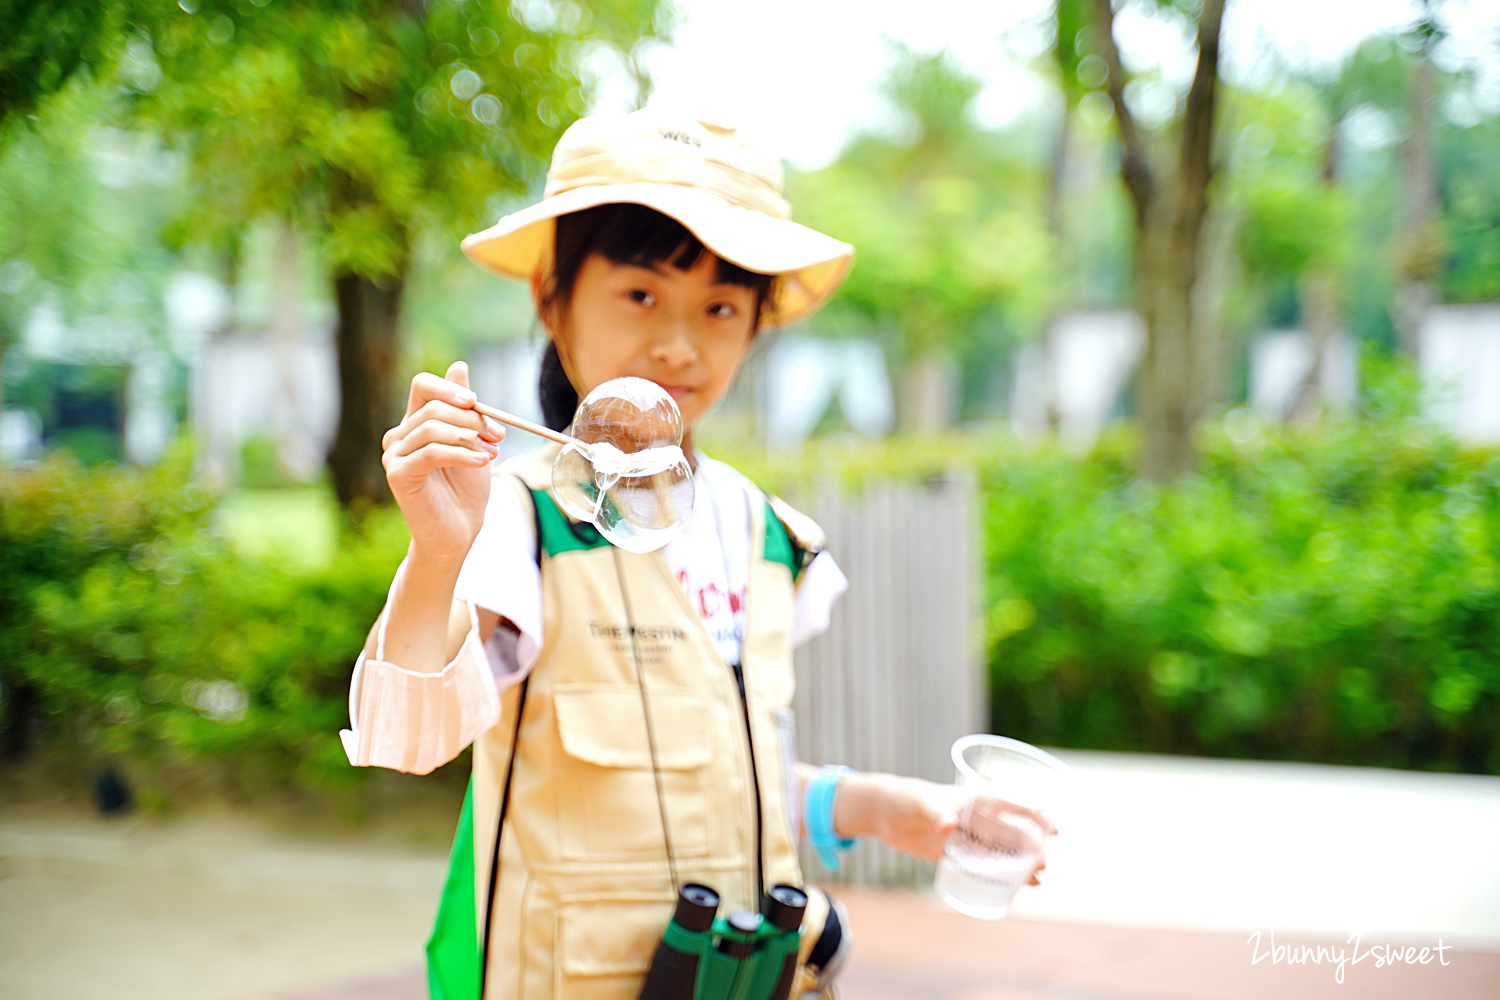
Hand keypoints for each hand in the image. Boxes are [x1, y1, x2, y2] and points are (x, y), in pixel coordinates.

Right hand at [382, 362, 503, 563]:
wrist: (459, 531)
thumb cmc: (465, 489)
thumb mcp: (473, 442)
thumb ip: (465, 408)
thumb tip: (459, 365)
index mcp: (415, 423)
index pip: (423, 386)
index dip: (450, 389)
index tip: (478, 403)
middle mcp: (399, 435)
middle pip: (434, 407)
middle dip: (472, 419)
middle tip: (498, 436)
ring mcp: (394, 455)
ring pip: (433, 427)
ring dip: (470, 437)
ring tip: (492, 452)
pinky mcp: (397, 474)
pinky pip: (431, 452)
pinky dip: (461, 453)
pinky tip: (482, 461)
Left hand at [856, 775, 1055, 884]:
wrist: (887, 815)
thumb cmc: (908, 799)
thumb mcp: (921, 802)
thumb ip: (935, 811)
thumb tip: (947, 825)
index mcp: (976, 798)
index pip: (1013, 803)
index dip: (1037, 813)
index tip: (1055, 826)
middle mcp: (980, 818)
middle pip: (1013, 832)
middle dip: (1031, 847)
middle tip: (1042, 863)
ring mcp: (972, 838)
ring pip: (1005, 852)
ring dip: (1023, 864)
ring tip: (1039, 878)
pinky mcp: (960, 855)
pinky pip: (988, 867)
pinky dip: (1005, 876)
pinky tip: (1022, 886)